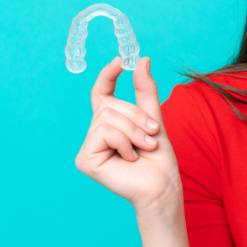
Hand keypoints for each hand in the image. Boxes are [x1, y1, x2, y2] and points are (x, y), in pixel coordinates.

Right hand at [74, 56, 181, 216]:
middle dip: (137, 117)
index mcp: (111, 124)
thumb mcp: (154, 118)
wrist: (162, 186)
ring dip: (134, 131)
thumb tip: (142, 60)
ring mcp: (88, 147)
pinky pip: (104, 132)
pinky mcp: (84, 159)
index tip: (120, 61)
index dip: (107, 76)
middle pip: (109, 105)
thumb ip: (145, 91)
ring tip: (145, 147)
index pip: (102, 94)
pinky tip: (130, 159)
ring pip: (107, 118)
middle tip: (152, 134)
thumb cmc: (159, 159)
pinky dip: (124, 143)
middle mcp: (96, 133)